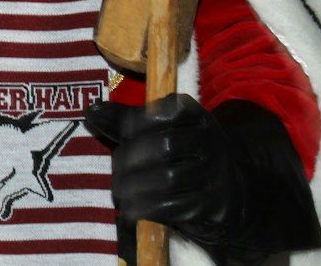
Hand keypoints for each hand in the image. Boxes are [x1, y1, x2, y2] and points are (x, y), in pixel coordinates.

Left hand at [83, 93, 242, 243]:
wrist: (228, 192)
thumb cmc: (181, 155)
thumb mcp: (160, 130)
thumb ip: (126, 121)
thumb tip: (91, 111)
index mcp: (196, 116)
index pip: (169, 110)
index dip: (139, 120)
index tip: (123, 132)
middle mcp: (210, 141)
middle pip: (165, 146)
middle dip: (131, 158)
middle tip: (115, 168)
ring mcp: (214, 175)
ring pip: (168, 178)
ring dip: (135, 186)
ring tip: (119, 190)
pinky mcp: (212, 207)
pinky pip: (175, 208)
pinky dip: (147, 209)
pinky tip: (131, 209)